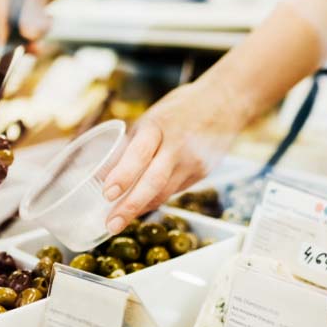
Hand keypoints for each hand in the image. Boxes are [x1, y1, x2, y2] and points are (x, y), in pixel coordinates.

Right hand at [0, 0, 72, 42]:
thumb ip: (34, 10)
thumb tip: (27, 35)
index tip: (3, 51)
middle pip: (3, 26)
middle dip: (23, 35)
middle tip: (41, 44)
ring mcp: (6, 6)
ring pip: (15, 32)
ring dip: (33, 34)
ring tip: (50, 21)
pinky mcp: (17, 15)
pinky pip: (24, 31)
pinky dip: (37, 32)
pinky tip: (50, 19)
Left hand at [102, 78, 247, 233]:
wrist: (225, 101)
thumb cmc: (181, 108)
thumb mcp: (152, 117)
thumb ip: (132, 143)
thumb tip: (101, 172)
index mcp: (160, 125)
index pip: (140, 152)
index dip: (123, 174)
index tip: (107, 193)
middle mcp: (178, 145)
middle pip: (153, 181)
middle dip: (130, 205)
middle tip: (111, 224)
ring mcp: (194, 161)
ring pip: (164, 192)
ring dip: (140, 208)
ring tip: (118, 221)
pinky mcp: (202, 173)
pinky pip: (175, 190)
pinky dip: (156, 198)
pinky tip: (142, 205)